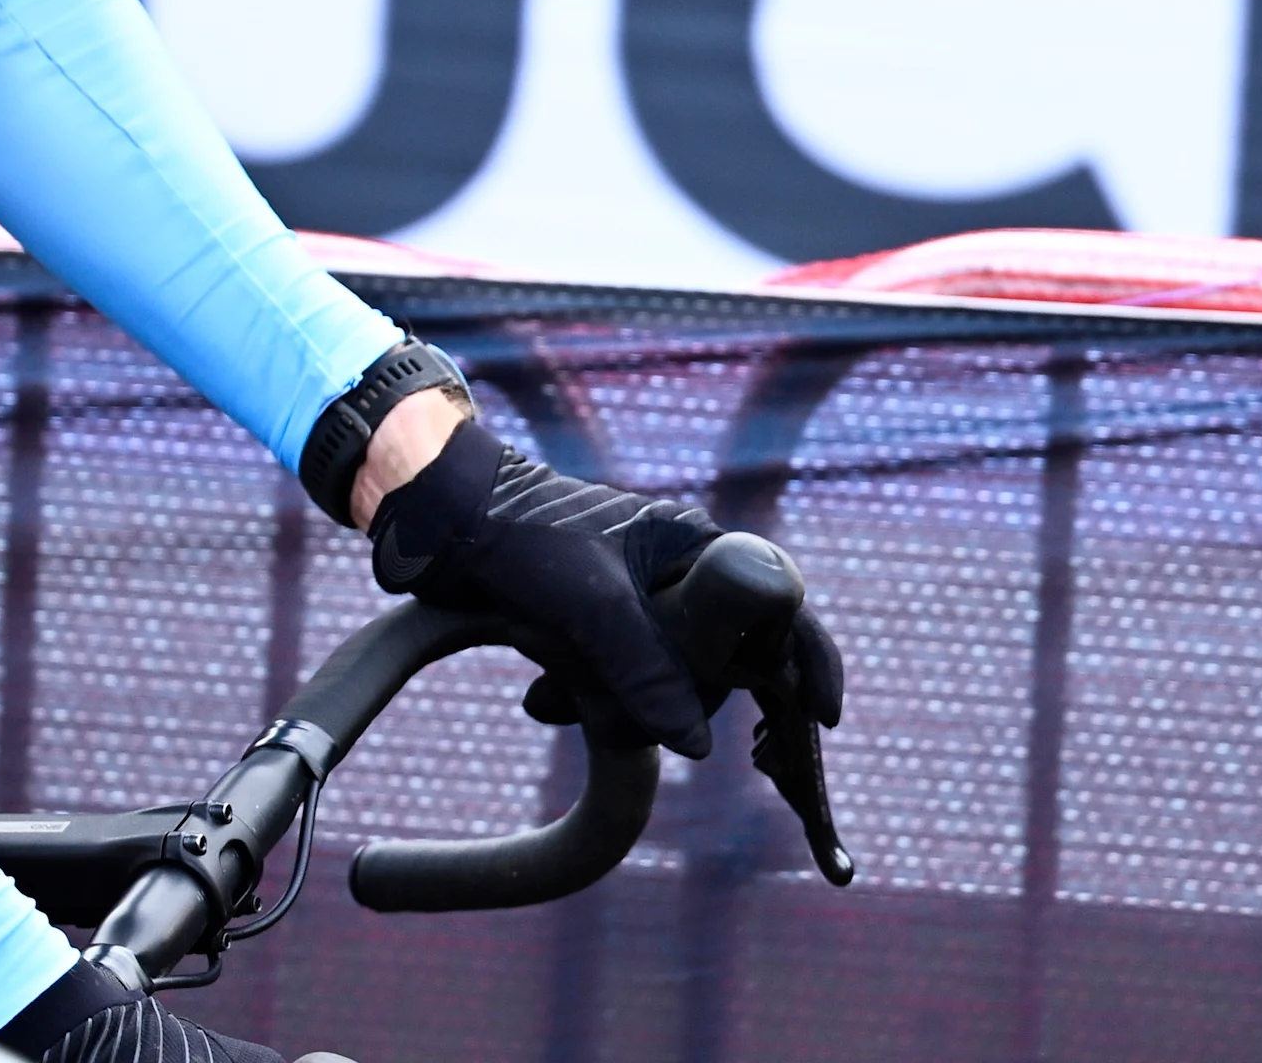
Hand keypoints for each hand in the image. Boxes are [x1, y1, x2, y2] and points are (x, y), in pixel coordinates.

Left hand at [365, 417, 850, 878]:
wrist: (439, 516)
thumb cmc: (518, 535)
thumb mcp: (587, 603)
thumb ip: (644, 668)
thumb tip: (698, 745)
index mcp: (695, 545)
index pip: (780, 605)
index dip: (810, 661)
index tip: (823, 719)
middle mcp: (678, 571)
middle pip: (726, 655)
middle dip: (695, 699)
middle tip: (668, 732)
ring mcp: (639, 598)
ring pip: (669, 674)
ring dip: (626, 704)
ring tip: (560, 703)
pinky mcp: (597, 621)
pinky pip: (621, 676)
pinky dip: (592, 699)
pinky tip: (542, 702)